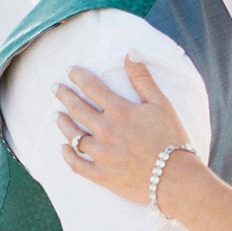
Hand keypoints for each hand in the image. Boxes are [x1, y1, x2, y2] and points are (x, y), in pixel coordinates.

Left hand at [55, 56, 190, 202]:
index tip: (70, 70)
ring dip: (63, 123)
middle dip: (64, 95)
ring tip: (56, 115)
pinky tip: (63, 148)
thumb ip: (143, 78)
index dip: (78, 76)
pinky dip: (68, 156)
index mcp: (119, 111)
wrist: (176, 178)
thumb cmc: (172, 138)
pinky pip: (77, 165)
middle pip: (76, 109)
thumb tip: (130, 52)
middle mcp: (105, 131)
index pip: (91, 87)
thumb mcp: (161, 103)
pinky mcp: (102, 175)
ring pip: (73, 135)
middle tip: (55, 88)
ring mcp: (101, 154)